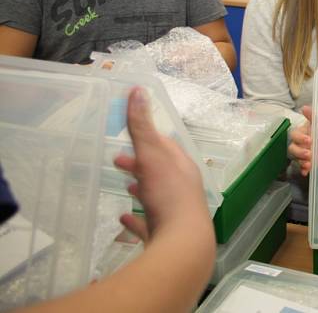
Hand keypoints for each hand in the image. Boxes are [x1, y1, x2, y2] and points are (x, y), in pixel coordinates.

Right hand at [113, 87, 211, 241]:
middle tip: (118, 162)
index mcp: (182, 166)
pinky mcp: (164, 235)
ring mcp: (174, 212)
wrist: (182, 245)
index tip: (128, 135)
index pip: (165, 145)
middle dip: (141, 163)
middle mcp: (182, 188)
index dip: (146, 138)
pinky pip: (148, 224)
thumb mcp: (153, 155)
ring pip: (157, 195)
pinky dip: (136, 219)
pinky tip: (123, 219)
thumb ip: (142, 126)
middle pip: (160, 170)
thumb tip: (138, 89)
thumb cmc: (169, 195)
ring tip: (126, 185)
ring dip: (142, 187)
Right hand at [288, 106, 312, 176]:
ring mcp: (303, 153)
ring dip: (301, 161)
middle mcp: (300, 144)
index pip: (295, 135)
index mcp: (302, 132)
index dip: (300, 138)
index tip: (309, 140)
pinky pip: (302, 167)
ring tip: (309, 162)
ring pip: (296, 158)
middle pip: (292, 148)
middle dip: (299, 151)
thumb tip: (304, 108)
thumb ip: (313, 115)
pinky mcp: (308, 162)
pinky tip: (306, 171)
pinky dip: (303, 169)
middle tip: (309, 153)